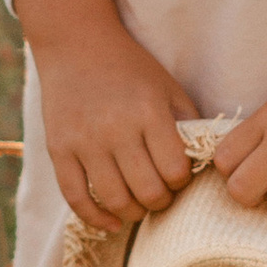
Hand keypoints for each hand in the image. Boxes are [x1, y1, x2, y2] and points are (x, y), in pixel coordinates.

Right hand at [14, 0, 198, 230]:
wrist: (77, 44)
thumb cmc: (131, 68)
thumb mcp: (168, 87)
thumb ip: (188, 125)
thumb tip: (207, 166)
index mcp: (149, 112)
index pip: (175, 170)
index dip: (182, 182)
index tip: (178, 177)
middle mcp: (116, 128)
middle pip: (147, 191)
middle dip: (160, 201)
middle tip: (161, 195)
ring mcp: (84, 141)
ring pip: (114, 199)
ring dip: (133, 212)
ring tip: (139, 205)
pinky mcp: (59, 149)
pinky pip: (76, 197)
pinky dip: (95, 218)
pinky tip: (112, 222)